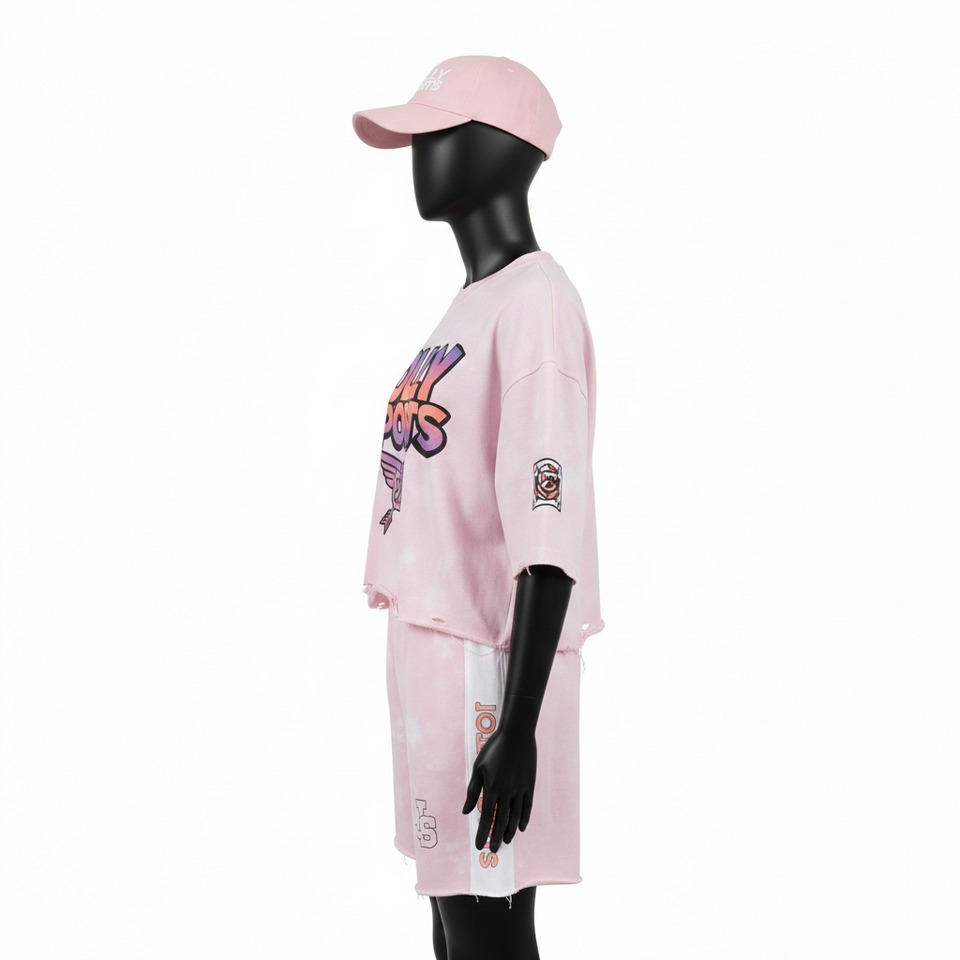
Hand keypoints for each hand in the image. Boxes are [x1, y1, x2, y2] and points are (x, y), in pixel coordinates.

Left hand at [461, 723, 536, 852]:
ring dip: (510, 831)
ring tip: (506, 842)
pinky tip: (521, 828)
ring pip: (515, 817)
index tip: (479, 846)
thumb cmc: (494, 749)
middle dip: (496, 838)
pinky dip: (524, 819)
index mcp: (492, 788)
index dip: (482, 834)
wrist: (516, 734)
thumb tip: (466, 811)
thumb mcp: (478, 767)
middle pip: (501, 821)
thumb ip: (473, 791)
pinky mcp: (530, 785)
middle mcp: (507, 792)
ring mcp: (520, 789)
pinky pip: (527, 807)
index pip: (486, 818)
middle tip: (493, 850)